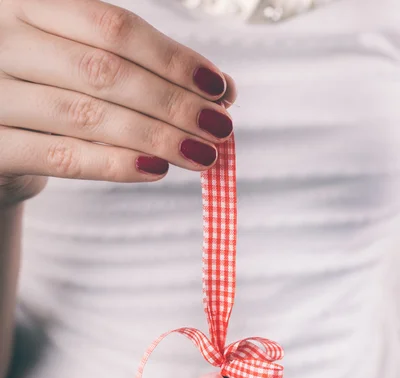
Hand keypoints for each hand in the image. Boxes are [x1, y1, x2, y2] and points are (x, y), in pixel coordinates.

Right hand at [0, 0, 236, 206]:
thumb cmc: (47, 95)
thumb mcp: (81, 66)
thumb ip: (138, 68)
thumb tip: (220, 91)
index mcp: (29, 5)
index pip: (111, 25)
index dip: (171, 58)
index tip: (219, 88)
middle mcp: (4, 41)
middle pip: (104, 70)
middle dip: (172, 102)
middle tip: (219, 127)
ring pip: (87, 114)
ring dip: (155, 136)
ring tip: (201, 153)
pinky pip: (62, 157)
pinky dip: (115, 165)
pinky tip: (156, 169)